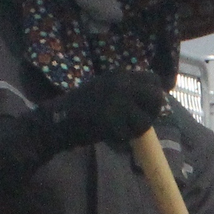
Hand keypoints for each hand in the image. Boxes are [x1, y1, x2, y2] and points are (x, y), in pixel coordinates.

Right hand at [37, 71, 164, 151]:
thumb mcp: (105, 86)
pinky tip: (108, 134)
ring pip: (145, 121)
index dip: (154, 94)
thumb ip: (128, 89)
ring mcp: (116, 103)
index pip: (154, 80)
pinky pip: (128, 136)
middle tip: (139, 121)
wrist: (57, 119)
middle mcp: (121, 85)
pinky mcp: (111, 122)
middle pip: (156, 98)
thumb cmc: (82, 105)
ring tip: (121, 129)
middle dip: (152, 112)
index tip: (146, 105)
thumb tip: (156, 97)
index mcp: (120, 75)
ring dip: (136, 129)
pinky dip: (120, 139)